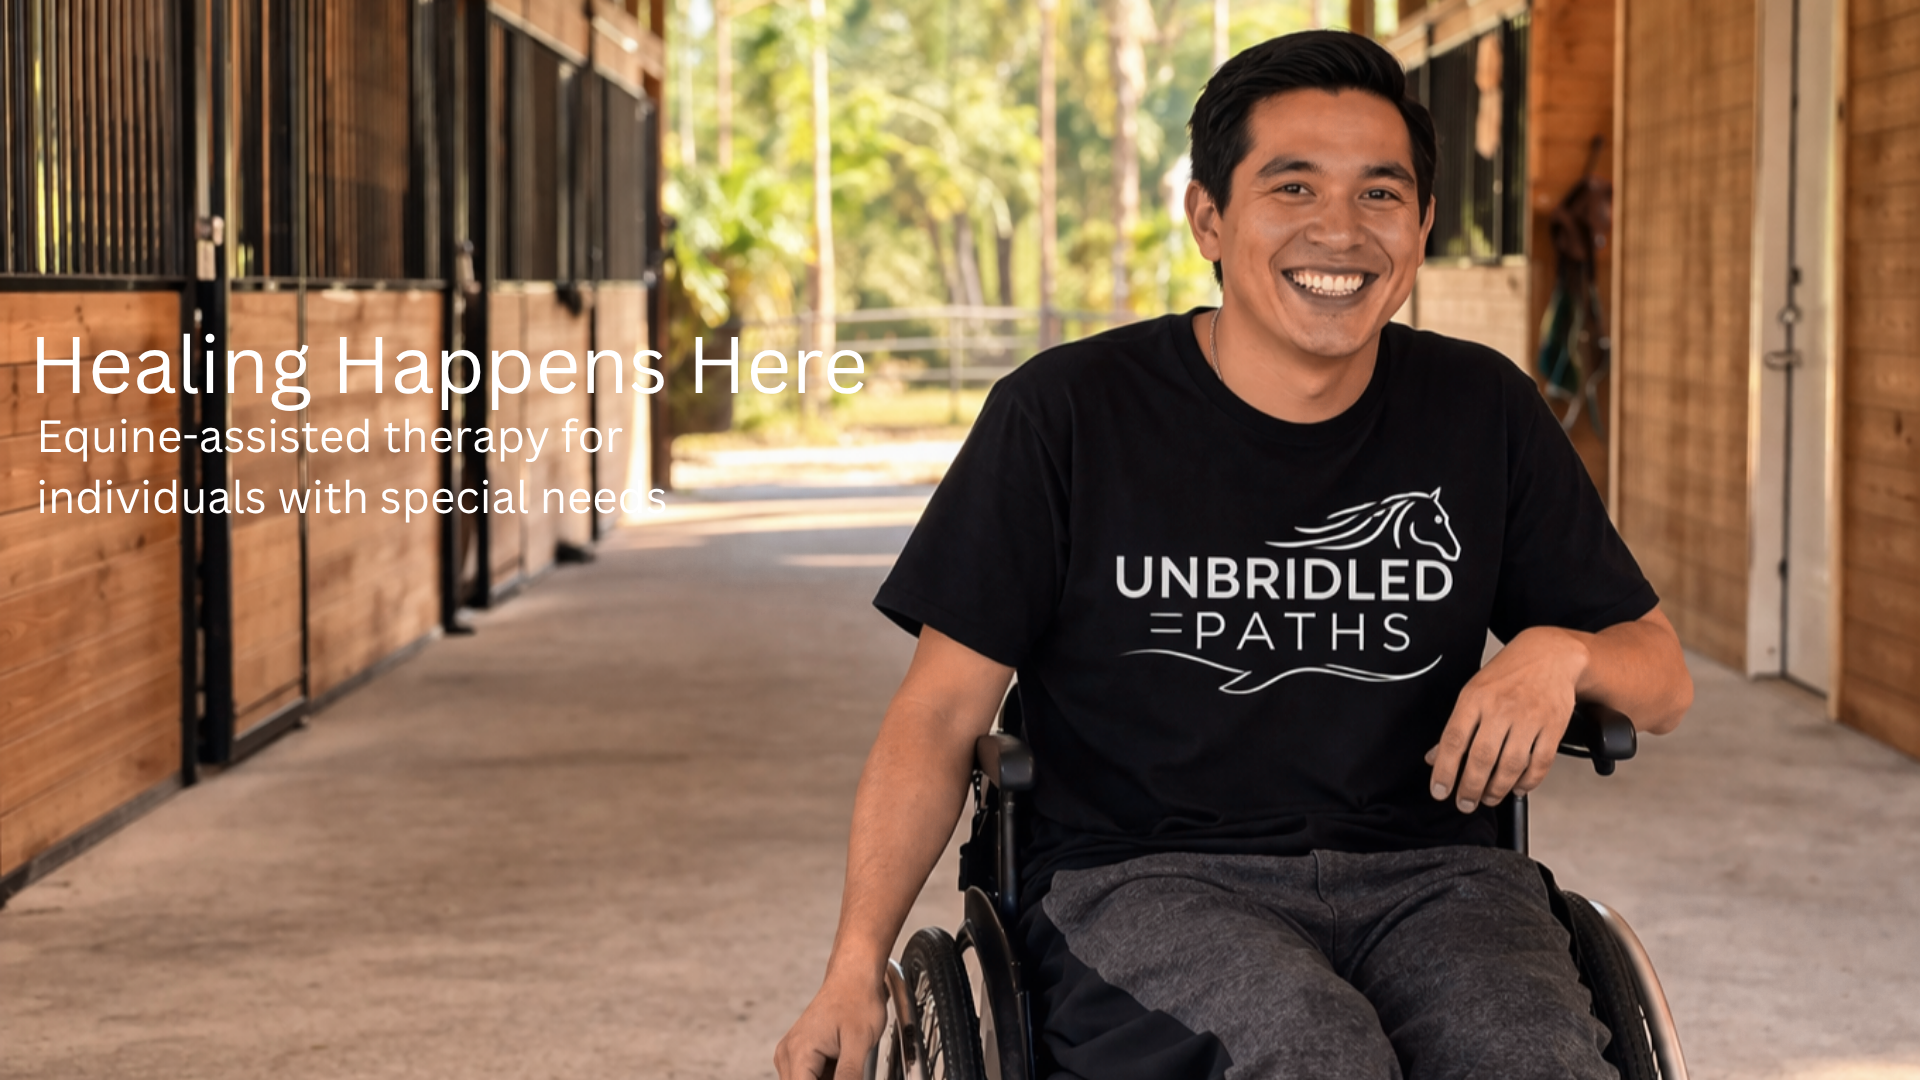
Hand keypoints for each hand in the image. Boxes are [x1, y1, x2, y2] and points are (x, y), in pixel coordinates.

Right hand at [774, 969, 886, 1079]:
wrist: (854, 976)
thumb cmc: (857, 999)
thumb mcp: (858, 1043)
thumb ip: (849, 1077)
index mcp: (799, 1052)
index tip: (844, 1078)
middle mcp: (788, 1054)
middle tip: (850, 1071)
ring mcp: (793, 1053)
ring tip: (848, 1061)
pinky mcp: (801, 1053)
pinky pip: (810, 1078)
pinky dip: (828, 1078)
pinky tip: (845, 1068)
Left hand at [1426, 627, 1587, 811]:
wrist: (1551, 655)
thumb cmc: (1507, 674)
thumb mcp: (1473, 692)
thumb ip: (1456, 727)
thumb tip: (1434, 758)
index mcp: (1475, 698)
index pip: (1454, 740)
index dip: (1445, 771)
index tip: (1439, 791)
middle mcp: (1501, 708)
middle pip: (1482, 758)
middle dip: (1470, 788)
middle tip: (1464, 804)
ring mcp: (1529, 718)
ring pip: (1511, 765)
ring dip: (1497, 790)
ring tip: (1488, 798)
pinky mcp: (1553, 727)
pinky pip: (1540, 763)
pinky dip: (1528, 782)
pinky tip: (1516, 788)